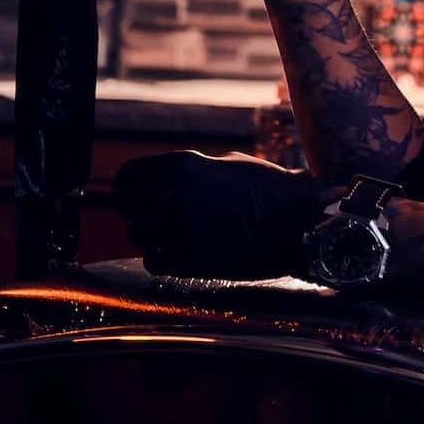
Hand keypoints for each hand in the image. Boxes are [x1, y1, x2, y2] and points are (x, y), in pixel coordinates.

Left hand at [111, 149, 332, 279]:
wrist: (298, 217)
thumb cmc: (265, 185)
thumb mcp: (227, 163)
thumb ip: (191, 170)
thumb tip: (162, 178)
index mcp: (185, 166)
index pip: (129, 177)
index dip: (125, 186)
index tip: (127, 192)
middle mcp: (179, 197)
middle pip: (128, 208)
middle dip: (134, 211)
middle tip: (145, 214)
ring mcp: (186, 231)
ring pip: (137, 235)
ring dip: (146, 235)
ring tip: (162, 233)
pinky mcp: (196, 261)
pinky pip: (154, 260)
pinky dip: (158, 257)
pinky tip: (172, 251)